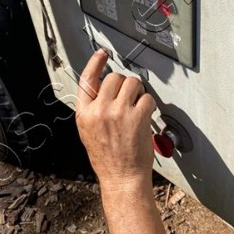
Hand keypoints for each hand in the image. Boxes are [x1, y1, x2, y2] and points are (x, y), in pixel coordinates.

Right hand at [76, 50, 155, 191]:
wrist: (122, 178)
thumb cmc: (107, 158)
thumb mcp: (88, 132)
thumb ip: (93, 109)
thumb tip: (104, 87)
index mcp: (84, 113)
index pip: (86, 80)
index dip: (94, 63)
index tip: (101, 54)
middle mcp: (99, 110)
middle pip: (114, 77)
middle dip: (124, 84)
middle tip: (128, 98)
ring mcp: (119, 112)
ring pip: (132, 83)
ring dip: (138, 91)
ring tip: (137, 107)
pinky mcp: (137, 117)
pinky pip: (147, 97)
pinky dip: (149, 104)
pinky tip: (145, 117)